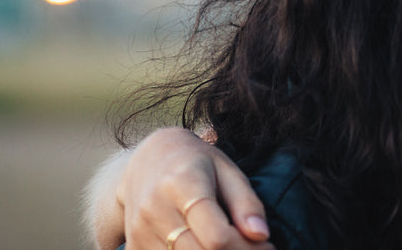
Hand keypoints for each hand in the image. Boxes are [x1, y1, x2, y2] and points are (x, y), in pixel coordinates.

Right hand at [117, 128, 272, 249]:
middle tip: (257, 249)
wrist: (148, 161)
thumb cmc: (197, 163)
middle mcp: (156, 210)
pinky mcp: (134, 245)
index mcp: (183, 184)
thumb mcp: (227, 170)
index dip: (247, 248)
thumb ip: (245, 202)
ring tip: (235, 247)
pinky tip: (209, 247)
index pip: (216, 236)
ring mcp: (140, 231)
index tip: (268, 246)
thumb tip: (261, 234)